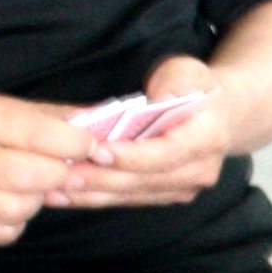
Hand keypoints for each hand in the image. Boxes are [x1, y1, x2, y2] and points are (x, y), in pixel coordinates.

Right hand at [0, 92, 90, 245]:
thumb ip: (50, 117)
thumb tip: (102, 125)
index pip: (38, 134)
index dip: (74, 143)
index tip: (90, 146)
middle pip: (32, 177)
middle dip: (57, 175)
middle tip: (59, 170)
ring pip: (20, 210)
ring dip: (35, 200)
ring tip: (26, 185)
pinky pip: (4, 233)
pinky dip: (15, 222)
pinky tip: (4, 201)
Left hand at [46, 55, 227, 208]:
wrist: (220, 115)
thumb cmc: (196, 87)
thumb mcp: (187, 72)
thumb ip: (172, 84)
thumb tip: (155, 101)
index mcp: (208, 138)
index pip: (165, 153)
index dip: (130, 155)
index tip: (96, 150)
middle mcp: (200, 171)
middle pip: (143, 180)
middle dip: (99, 178)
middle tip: (61, 172)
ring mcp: (184, 189)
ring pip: (131, 195)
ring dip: (90, 193)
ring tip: (52, 189)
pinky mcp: (165, 196)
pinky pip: (127, 200)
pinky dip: (95, 197)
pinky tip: (64, 194)